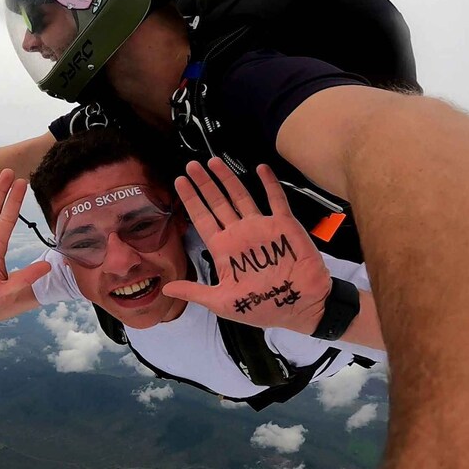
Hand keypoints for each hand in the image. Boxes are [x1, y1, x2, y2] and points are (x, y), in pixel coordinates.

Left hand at [162, 159, 330, 332]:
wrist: (302, 307)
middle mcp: (239, 234)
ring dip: (228, 179)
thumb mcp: (222, 302)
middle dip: (204, 184)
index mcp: (224, 249)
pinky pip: (276, 200)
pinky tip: (261, 168)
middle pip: (217, 202)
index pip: (202, 219)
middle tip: (191, 165)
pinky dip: (269, 184)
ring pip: (241, 196)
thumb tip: (166, 288)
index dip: (190, 200)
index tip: (179, 182)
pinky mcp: (284, 226)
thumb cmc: (262, 307)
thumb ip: (195, 292)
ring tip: (213, 161)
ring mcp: (261, 227)